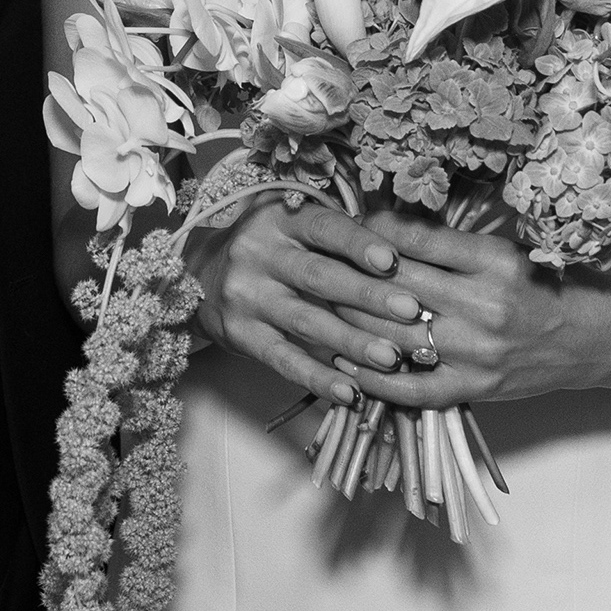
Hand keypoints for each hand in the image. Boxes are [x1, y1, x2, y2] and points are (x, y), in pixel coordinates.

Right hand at [193, 198, 414, 403]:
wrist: (199, 275)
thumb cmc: (269, 247)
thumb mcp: (292, 225)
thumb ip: (337, 234)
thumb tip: (405, 251)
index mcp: (278, 219)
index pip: (323, 228)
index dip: (358, 244)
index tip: (392, 261)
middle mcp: (258, 254)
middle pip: (320, 277)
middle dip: (368, 296)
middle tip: (411, 312)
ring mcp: (247, 297)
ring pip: (307, 322)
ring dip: (352, 342)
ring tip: (391, 357)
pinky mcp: (241, 335)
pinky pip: (284, 360)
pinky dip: (319, 378)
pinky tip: (349, 392)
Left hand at [335, 210, 610, 411]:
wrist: (601, 340)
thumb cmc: (554, 285)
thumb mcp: (510, 250)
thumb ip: (454, 245)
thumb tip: (387, 227)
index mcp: (492, 261)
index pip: (411, 241)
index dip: (370, 232)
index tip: (347, 226)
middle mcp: (482, 307)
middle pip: (391, 286)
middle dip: (347, 274)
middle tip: (316, 263)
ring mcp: (476, 353)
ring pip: (390, 335)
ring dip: (347, 322)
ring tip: (317, 307)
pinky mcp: (474, 388)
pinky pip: (409, 388)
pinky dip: (372, 378)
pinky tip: (344, 366)